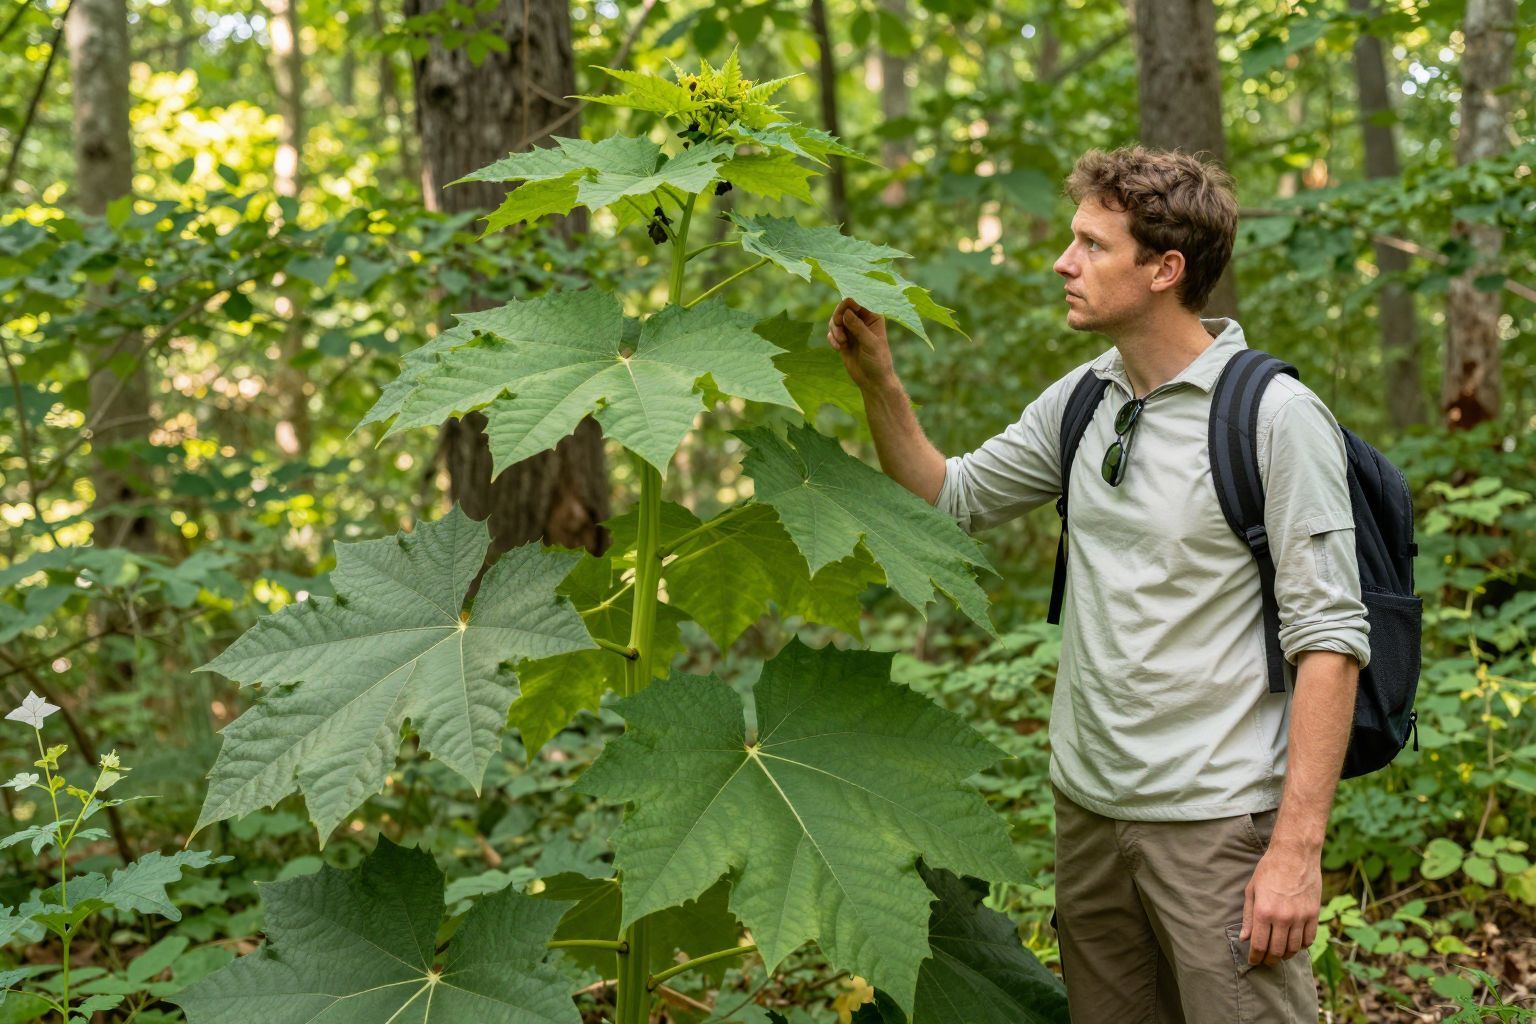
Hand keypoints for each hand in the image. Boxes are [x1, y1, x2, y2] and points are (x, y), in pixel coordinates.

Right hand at [826, 297, 894, 391]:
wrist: (872, 381)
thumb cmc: (877, 361)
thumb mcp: (870, 343)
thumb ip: (858, 328)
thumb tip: (846, 312)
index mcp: (873, 317)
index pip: (858, 301)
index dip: (849, 304)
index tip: (845, 314)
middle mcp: (862, 320)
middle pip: (843, 308)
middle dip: (838, 317)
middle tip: (838, 326)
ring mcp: (851, 330)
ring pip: (835, 319)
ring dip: (835, 329)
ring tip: (841, 342)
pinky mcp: (843, 339)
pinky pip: (832, 332)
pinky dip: (832, 338)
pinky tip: (839, 348)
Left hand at [1240, 843, 1321, 966]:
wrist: (1294, 855)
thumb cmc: (1269, 870)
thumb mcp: (1252, 890)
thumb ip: (1248, 917)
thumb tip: (1244, 938)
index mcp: (1264, 911)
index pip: (1259, 945)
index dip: (1255, 957)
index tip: (1253, 961)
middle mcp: (1283, 917)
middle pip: (1277, 951)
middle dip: (1270, 959)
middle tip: (1266, 961)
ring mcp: (1300, 917)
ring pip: (1294, 948)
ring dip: (1286, 955)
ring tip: (1280, 954)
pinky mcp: (1314, 914)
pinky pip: (1309, 939)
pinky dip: (1302, 946)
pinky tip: (1295, 944)